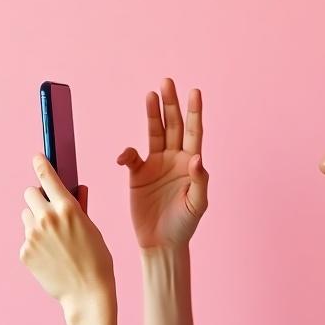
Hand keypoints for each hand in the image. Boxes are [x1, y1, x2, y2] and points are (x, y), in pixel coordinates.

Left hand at [20, 154, 115, 307]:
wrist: (87, 293)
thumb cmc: (96, 259)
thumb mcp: (93, 228)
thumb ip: (80, 206)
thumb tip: (76, 188)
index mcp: (67, 208)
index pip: (47, 177)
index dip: (41, 164)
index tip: (37, 157)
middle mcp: (47, 218)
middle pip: (29, 194)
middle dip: (37, 198)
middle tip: (47, 208)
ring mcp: (33, 236)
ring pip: (27, 216)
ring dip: (36, 221)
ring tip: (54, 240)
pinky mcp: (25, 252)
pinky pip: (27, 238)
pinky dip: (36, 243)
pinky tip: (51, 256)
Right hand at [115, 77, 209, 250]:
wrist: (161, 243)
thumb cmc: (184, 225)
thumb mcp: (197, 204)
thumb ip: (200, 180)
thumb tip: (197, 158)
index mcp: (191, 163)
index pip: (193, 132)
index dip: (194, 112)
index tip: (194, 91)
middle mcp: (174, 159)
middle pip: (173, 125)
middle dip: (170, 104)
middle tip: (167, 82)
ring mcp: (156, 165)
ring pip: (154, 133)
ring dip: (152, 114)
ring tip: (151, 94)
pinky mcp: (138, 175)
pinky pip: (132, 157)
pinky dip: (127, 153)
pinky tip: (124, 157)